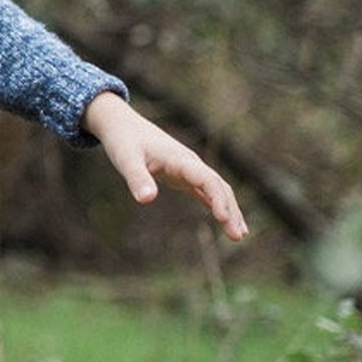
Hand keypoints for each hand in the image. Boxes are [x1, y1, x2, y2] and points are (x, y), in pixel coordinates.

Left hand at [82, 92, 248, 242]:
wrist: (121, 125)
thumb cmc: (123, 141)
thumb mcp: (126, 160)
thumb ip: (136, 178)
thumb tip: (146, 200)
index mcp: (179, 159)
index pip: (207, 179)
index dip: (218, 198)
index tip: (223, 218)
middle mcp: (189, 163)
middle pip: (218, 186)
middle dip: (230, 210)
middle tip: (237, 237)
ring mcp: (188, 169)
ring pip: (216, 189)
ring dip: (229, 209)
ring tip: (239, 235)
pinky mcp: (182, 175)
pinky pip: (205, 191)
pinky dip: (217, 205)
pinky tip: (226, 221)